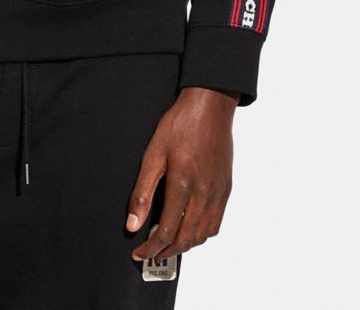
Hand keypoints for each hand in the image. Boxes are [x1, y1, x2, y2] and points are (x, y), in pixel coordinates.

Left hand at [125, 86, 238, 261]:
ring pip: (204, 235)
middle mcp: (204, 193)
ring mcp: (218, 193)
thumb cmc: (179, 125)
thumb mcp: (152, 154)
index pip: (167, 231)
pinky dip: (202, 234)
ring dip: (185, 245)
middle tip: (150, 252)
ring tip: (167, 243)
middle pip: (187, 239)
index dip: (151, 247)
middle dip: (167, 251)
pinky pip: (216, 223)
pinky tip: (189, 228)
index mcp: (183, 184)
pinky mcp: (226, 189)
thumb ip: (143, 191)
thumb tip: (133, 224)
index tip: (138, 251)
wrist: (210, 107)